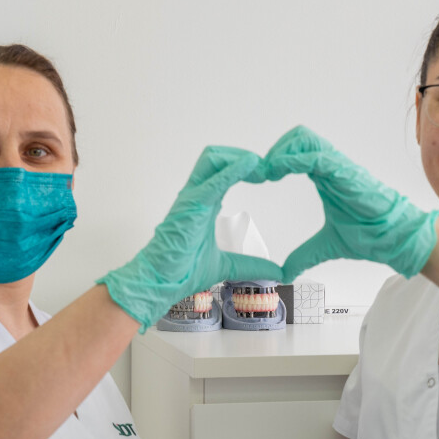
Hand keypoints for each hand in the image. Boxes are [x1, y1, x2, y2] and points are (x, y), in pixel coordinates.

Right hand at [98, 146, 282, 330]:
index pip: (223, 170)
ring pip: (212, 158)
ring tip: (261, 168)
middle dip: (243, 155)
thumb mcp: (228, 265)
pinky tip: (251, 165)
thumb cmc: (182, 271)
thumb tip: (277, 273)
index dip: (245, 168)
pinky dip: (233, 169)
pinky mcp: (192, 206)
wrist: (161, 283)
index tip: (266, 176)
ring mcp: (193, 198)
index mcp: (205, 202)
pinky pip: (213, 180)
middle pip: (217, 156)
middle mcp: (197, 194)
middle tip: (267, 169)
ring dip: (239, 157)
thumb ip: (252, 265)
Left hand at [264, 125, 438, 281]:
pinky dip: (294, 160)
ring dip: (282, 152)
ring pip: (305, 139)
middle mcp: (331, 167)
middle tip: (260, 174)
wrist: (395, 239)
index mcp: (326, 176)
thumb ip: (304, 256)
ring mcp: (339, 167)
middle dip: (275, 150)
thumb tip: (286, 272)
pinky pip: (317, 156)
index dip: (275, 161)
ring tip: (267, 172)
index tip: (258, 178)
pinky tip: (278, 172)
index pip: (296, 152)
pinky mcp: (346, 173)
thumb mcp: (325, 246)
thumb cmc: (370, 235)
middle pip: (298, 138)